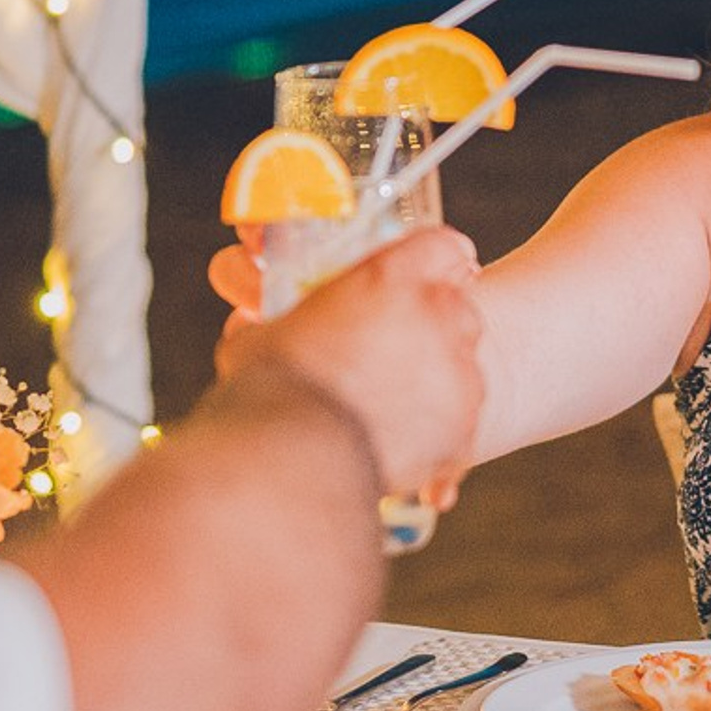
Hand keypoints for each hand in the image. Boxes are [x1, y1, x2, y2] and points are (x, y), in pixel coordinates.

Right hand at [217, 226, 482, 499]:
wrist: (296, 464)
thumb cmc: (272, 393)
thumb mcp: (260, 338)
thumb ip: (271, 320)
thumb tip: (246, 323)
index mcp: (388, 278)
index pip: (443, 246)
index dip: (437, 261)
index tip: (427, 279)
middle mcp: (434, 315)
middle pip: (458, 306)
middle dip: (435, 326)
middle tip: (399, 349)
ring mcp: (456, 371)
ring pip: (464, 364)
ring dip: (438, 378)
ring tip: (397, 405)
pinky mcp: (463, 425)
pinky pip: (461, 422)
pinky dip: (441, 432)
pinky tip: (408, 445)